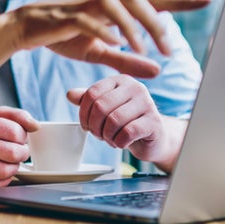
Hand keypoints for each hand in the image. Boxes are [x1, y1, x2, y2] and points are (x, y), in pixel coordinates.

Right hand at [0, 107, 38, 187]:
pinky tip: (0, 170)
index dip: (22, 137)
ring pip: (5, 171)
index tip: (19, 138)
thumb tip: (35, 126)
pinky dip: (4, 178)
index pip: (14, 132)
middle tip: (19, 151)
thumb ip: (17, 116)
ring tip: (10, 161)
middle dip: (22, 153)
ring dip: (14, 167)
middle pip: (12, 153)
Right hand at [2, 0, 210, 77]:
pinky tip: (114, 42)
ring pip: (115, 5)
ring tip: (143, 48)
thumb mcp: (99, 53)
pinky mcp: (65, 17)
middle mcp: (102, 3)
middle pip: (137, 0)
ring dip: (133, 25)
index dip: (179, 1)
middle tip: (168, 50)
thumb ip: (127, 60)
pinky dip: (103, 29)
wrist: (23, 30)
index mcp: (114, 11)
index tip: (207, 0)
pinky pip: (87, 19)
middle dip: (156, 22)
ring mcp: (84, 7)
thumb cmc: (62, 37)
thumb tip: (159, 70)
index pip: (152, 2)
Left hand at [67, 75, 183, 169]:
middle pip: (101, 107)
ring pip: (113, 120)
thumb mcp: (106, 108)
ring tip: (110, 139)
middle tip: (98, 135)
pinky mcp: (155, 122)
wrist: (153, 138)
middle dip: (94, 126)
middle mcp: (135, 87)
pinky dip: (119, 142)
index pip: (92, 93)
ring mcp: (148, 103)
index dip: (83, 113)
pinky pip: (127, 133)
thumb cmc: (126, 122)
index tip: (85, 126)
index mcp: (120, 80)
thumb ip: (88, 100)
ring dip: (107, 136)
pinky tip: (121, 143)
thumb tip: (70, 94)